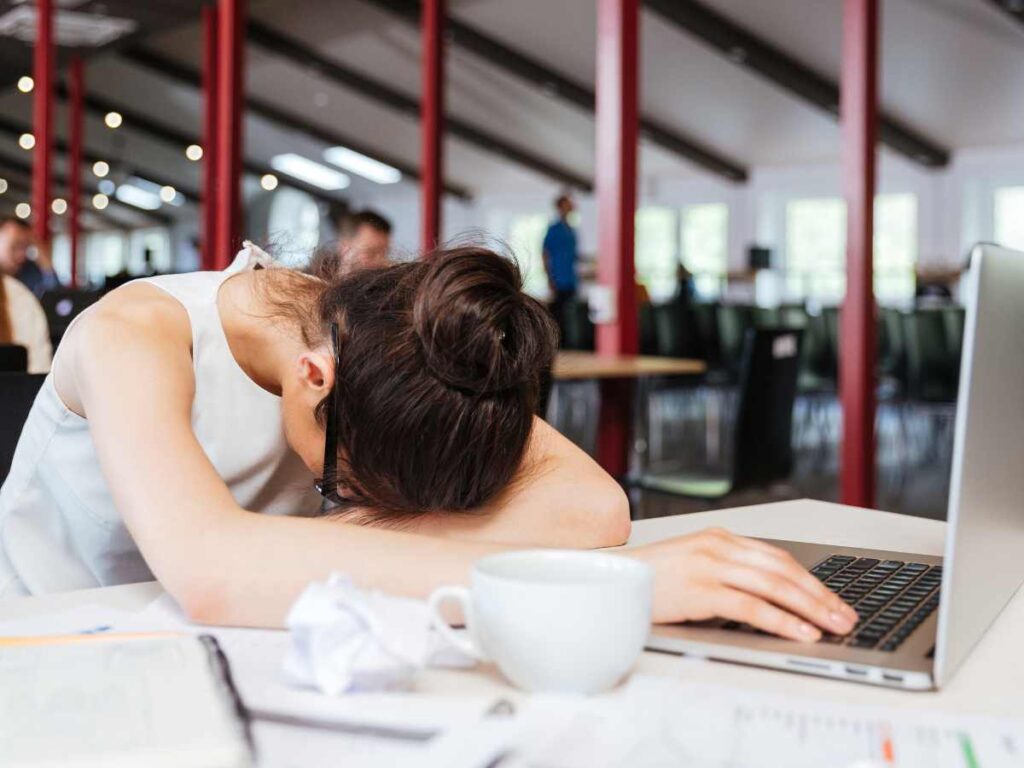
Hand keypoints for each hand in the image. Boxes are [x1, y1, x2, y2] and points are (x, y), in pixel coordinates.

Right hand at [631, 528, 857, 641]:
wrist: (607, 580)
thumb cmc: (647, 580)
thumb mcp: (690, 566)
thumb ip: (724, 573)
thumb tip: (765, 599)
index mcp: (717, 538)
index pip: (777, 557)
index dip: (810, 579)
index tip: (832, 599)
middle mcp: (717, 547)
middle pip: (783, 570)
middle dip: (820, 595)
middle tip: (845, 615)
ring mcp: (708, 566)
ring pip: (774, 586)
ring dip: (810, 608)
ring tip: (833, 626)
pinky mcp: (700, 590)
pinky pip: (751, 606)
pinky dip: (781, 620)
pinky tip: (800, 632)